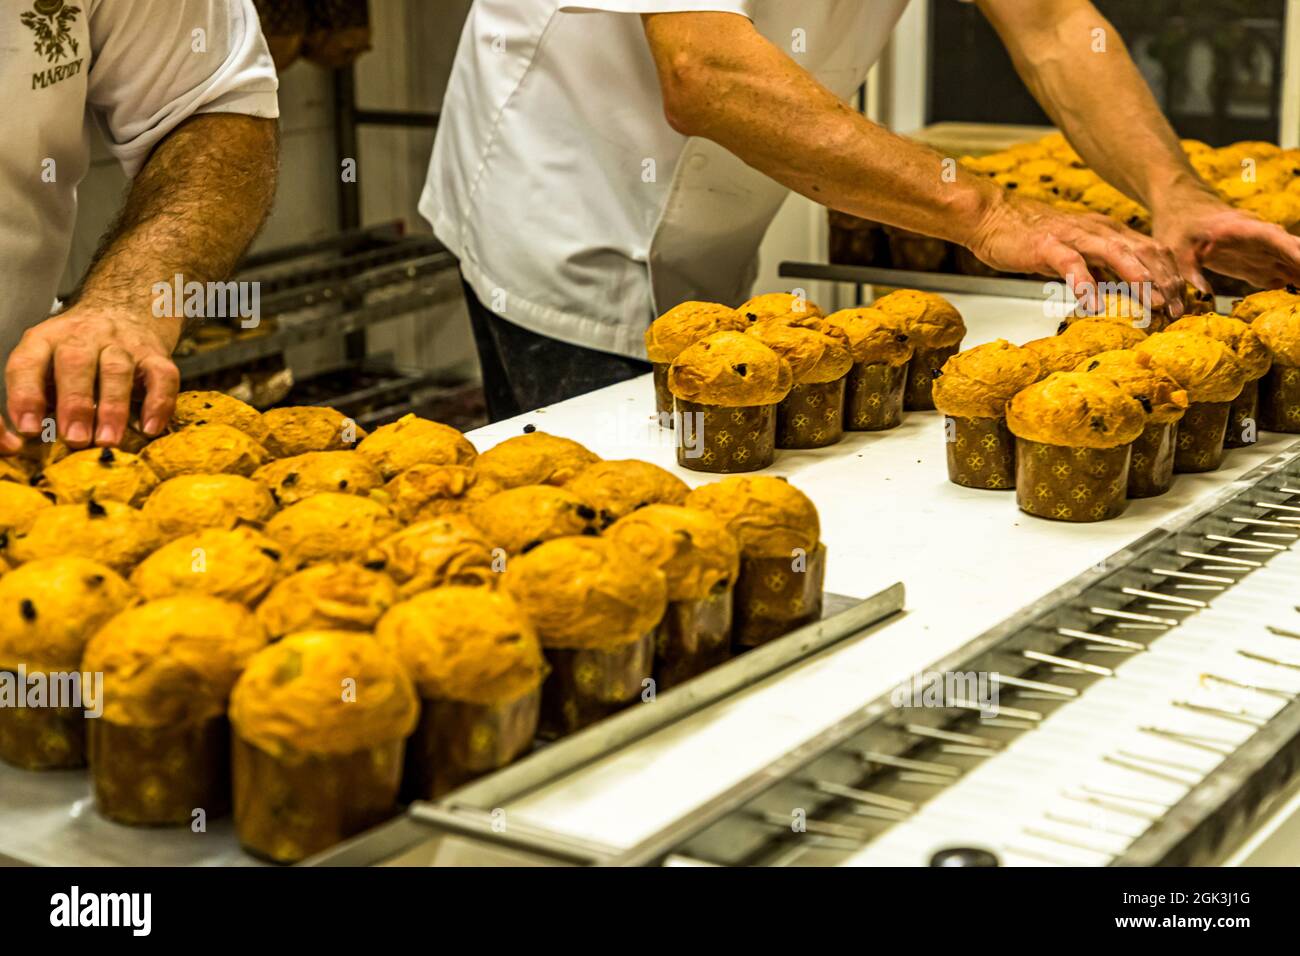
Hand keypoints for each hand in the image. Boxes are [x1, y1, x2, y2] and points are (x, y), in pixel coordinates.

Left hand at [2, 306, 180, 452]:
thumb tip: (29, 440)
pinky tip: (149, 429)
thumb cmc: (80, 351)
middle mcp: (83, 336)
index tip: (30, 429)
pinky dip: (158, 404)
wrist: (125, 308)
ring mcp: (122, 344)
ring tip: (108, 440)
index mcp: (46, 340)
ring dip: (112, 407)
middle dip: (75, 404)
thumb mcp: (47, 362)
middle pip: (76, 364)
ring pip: (117, 370)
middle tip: (76, 439)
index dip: (26, 396)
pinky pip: (161, 377)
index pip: (28, 364)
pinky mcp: (155, 354)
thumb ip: (39, 395)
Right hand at [964, 191, 1184, 315]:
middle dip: (1164, 282)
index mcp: (1107, 232)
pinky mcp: (1047, 245)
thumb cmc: (1030, 238)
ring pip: (1116, 253)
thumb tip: (1119, 297)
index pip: (1151, 251)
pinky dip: (1085, 284)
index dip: (1171, 276)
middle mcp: (1098, 230)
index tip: (1181, 303)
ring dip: (1139, 279)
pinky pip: (1071, 264)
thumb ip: (1097, 271)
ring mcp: (1073, 236)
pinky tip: (1094, 304)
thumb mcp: (1074, 255)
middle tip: (1176, 310)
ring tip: (1152, 305)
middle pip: (1143, 252)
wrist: (992, 216)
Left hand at [1151, 186, 1299, 291]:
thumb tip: (1205, 294)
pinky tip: (1297, 294)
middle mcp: (1256, 237)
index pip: (1271, 237)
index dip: (1290, 249)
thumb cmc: (1179, 227)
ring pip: (1288, 259)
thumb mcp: (1176, 248)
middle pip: (1288, 247)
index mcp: (1239, 228)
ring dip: (1298, 272)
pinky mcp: (1255, 262)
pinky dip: (1292, 281)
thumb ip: (1190, 271)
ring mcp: (1259, 250)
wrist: (1183, 213)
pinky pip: (1280, 271)